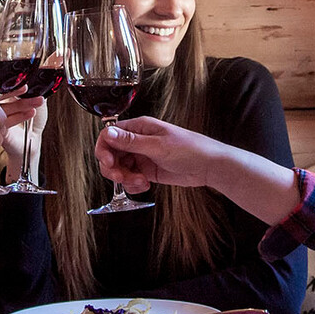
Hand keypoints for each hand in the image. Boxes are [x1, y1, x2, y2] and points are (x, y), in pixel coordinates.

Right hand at [95, 117, 302, 223]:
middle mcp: (138, 141)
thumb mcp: (158, 146)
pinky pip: (131, 178)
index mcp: (139, 127)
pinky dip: (133, 185)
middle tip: (122, 177)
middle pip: (111, 154)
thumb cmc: (189, 149)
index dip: (104, 149)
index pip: (110, 135)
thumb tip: (108, 132)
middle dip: (113, 168)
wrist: (209, 166)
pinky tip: (144, 186)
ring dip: (124, 178)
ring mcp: (142, 157)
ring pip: (119, 168)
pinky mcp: (147, 171)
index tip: (109, 162)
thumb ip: (131, 141)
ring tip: (140, 182)